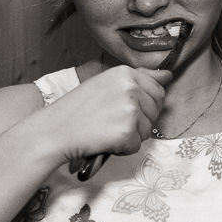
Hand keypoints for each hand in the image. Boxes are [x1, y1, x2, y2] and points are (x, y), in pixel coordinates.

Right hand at [36, 65, 168, 163]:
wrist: (53, 131)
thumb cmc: (76, 111)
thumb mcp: (106, 84)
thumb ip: (139, 79)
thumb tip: (168, 75)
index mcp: (125, 73)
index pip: (157, 89)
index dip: (144, 104)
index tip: (123, 108)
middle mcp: (130, 87)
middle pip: (156, 110)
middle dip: (140, 120)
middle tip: (111, 120)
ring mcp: (130, 109)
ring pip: (148, 129)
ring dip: (131, 135)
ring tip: (105, 129)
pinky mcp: (127, 131)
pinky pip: (137, 145)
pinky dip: (122, 148)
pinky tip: (104, 140)